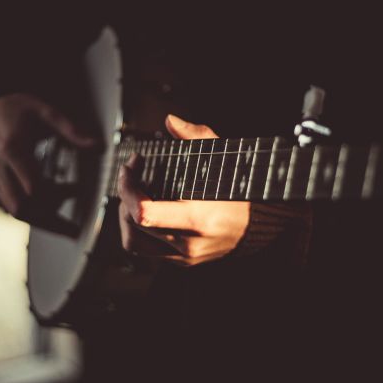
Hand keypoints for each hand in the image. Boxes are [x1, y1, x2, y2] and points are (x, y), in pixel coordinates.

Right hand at [0, 93, 95, 215]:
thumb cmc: (24, 109)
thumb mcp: (49, 113)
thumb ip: (73, 132)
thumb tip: (99, 147)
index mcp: (11, 148)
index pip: (32, 187)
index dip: (57, 195)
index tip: (77, 190)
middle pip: (21, 207)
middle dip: (49, 219)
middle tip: (73, 229)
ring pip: (15, 210)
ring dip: (41, 218)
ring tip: (66, 224)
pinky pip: (11, 204)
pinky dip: (32, 209)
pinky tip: (52, 204)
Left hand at [117, 115, 250, 265]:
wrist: (258, 224)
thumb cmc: (238, 188)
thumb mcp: (220, 156)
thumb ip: (195, 136)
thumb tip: (170, 121)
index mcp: (197, 220)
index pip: (143, 213)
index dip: (128, 187)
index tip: (132, 167)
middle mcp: (188, 243)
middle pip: (133, 223)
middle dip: (125, 194)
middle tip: (133, 174)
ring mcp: (184, 256)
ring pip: (132, 242)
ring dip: (126, 216)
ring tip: (135, 196)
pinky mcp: (182, 261)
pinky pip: (146, 250)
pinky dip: (139, 229)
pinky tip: (148, 210)